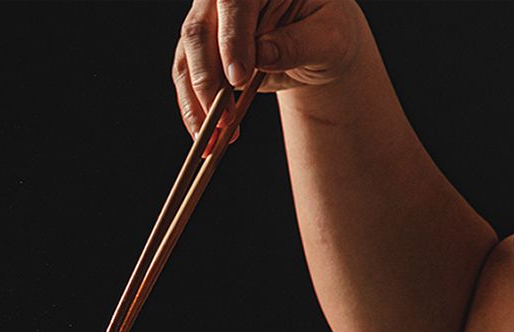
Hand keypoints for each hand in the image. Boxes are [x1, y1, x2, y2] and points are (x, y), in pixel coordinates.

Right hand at [172, 0, 367, 137]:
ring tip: (210, 136)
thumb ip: (298, 43)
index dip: (232, 40)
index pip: (234, 2)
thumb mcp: (329, 37)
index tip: (237, 78)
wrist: (317, 44)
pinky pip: (185, 77)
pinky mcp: (199, 48)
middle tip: (223, 117)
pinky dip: (192, 108)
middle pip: (198, 30)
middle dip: (206, 78)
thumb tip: (262, 55)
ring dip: (194, 101)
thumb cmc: (327, 31)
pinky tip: (204, 133)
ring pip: (185, 57)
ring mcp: (207, 20)